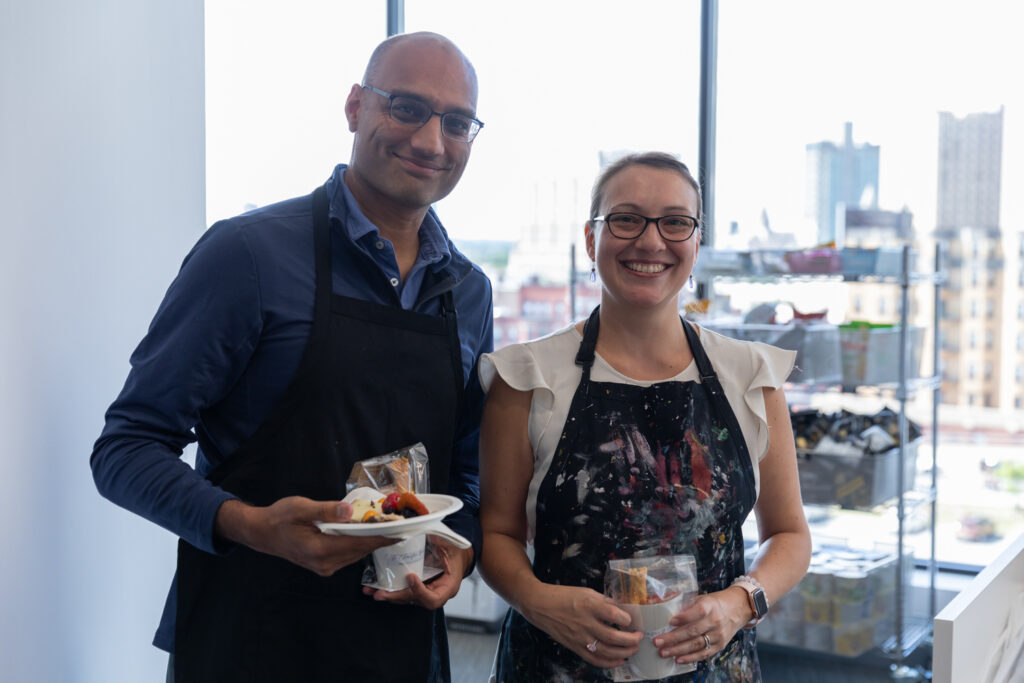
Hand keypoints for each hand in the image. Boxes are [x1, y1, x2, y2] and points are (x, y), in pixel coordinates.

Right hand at [215, 497, 396, 575]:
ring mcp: (325, 567)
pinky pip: (349, 555)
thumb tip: (348, 511)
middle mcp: (325, 563)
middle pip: (361, 550)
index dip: (382, 537)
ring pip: (356, 554)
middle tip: (402, 525)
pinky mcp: (324, 565)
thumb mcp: (300, 507)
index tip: (403, 530)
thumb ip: (326, 510)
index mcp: (320, 550)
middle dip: (381, 538)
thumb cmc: (279, 517)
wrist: (262, 533)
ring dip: (372, 541)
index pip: (359, 543)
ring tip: (390, 527)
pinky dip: (360, 544)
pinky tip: (368, 532)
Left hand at [363, 536, 472, 608]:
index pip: (433, 599)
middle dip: (396, 596)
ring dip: (388, 595)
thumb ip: (438, 538)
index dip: (420, 591)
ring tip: (372, 591)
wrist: (459, 555)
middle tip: (381, 593)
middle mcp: (436, 592)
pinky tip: (374, 586)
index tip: (411, 577)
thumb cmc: (456, 550)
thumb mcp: (450, 544)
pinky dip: (389, 589)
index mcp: (448, 586)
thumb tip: (419, 527)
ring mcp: (426, 592)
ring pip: (406, 598)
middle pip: (415, 601)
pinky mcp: (417, 588)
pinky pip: (403, 592)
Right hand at [521, 584, 641, 668]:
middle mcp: (585, 623)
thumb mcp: (586, 592)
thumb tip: (623, 609)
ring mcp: (580, 637)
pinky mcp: (575, 647)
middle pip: (613, 637)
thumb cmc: (564, 596)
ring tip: (633, 649)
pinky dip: (609, 663)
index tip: (631, 619)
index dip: (627, 619)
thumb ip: (604, 602)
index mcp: (589, 605)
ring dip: (624, 652)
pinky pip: (594, 659)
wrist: (540, 606)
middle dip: (631, 640)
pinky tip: (619, 660)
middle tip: (639, 636)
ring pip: (607, 651)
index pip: (614, 615)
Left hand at [652, 587, 749, 665]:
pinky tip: (678, 659)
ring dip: (678, 650)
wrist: (738, 609)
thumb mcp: (703, 598)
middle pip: (693, 631)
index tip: (670, 621)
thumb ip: (687, 605)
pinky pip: (703, 654)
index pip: (697, 612)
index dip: (684, 617)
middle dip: (673, 638)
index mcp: (710, 606)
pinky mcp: (720, 645)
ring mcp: (718, 635)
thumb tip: (664, 610)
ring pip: (696, 645)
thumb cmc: (715, 603)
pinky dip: (690, 658)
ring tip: (663, 652)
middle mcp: (715, 621)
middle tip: (657, 641)